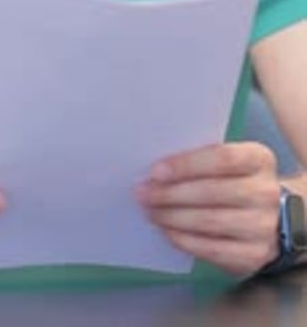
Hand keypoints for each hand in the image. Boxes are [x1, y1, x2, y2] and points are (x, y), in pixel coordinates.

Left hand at [136, 142, 279, 275]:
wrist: (272, 217)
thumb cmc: (237, 180)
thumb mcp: (230, 161)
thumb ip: (201, 159)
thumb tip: (158, 170)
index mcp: (259, 159)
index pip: (223, 158)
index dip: (187, 165)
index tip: (156, 171)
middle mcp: (265, 192)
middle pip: (213, 191)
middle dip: (171, 193)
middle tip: (143, 193)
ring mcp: (263, 226)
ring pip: (210, 221)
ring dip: (173, 217)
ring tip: (150, 211)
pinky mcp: (254, 255)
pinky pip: (212, 249)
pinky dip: (184, 240)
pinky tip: (166, 231)